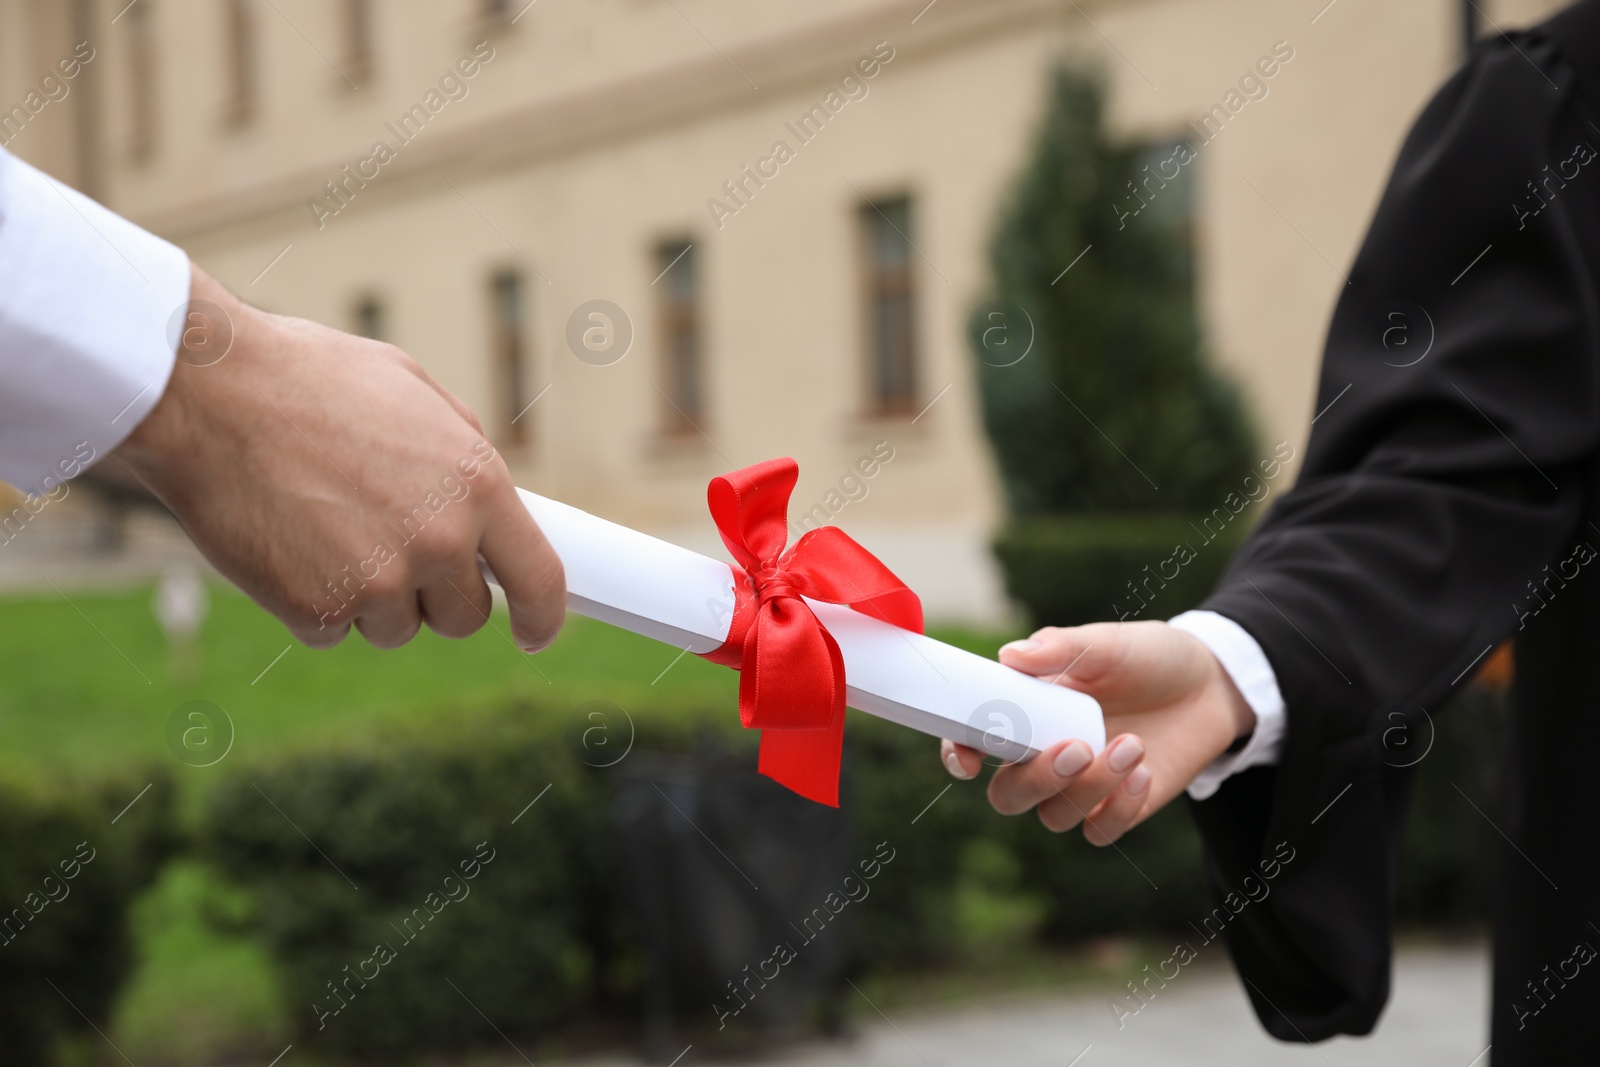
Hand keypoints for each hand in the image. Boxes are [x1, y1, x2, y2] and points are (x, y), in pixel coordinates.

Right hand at [113, 266, 565, 650]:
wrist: (208, 393)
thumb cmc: (308, 379)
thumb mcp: (411, 391)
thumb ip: (462, 451)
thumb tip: (488, 496)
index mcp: (477, 483)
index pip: (539, 579)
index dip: (544, 618)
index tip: (535, 633)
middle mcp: (440, 540)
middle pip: (465, 617)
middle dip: (437, 595)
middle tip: (392, 550)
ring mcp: (379, 581)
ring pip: (397, 628)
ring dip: (370, 597)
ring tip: (326, 529)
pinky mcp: (317, 609)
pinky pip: (332, 632)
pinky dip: (312, 603)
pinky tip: (288, 545)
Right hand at [939, 620, 1254, 844]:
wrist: (1210, 685)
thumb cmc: (1147, 656)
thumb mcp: (1106, 642)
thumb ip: (1060, 647)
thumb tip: (1010, 654)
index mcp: (1026, 711)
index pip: (973, 740)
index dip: (959, 754)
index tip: (970, 759)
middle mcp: (1044, 754)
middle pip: (1008, 795)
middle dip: (1035, 780)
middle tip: (1076, 748)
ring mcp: (1079, 786)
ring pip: (1054, 815)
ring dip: (1090, 787)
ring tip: (1132, 743)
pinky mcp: (1116, 808)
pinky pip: (1098, 832)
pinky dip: (1118, 809)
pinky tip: (1144, 772)